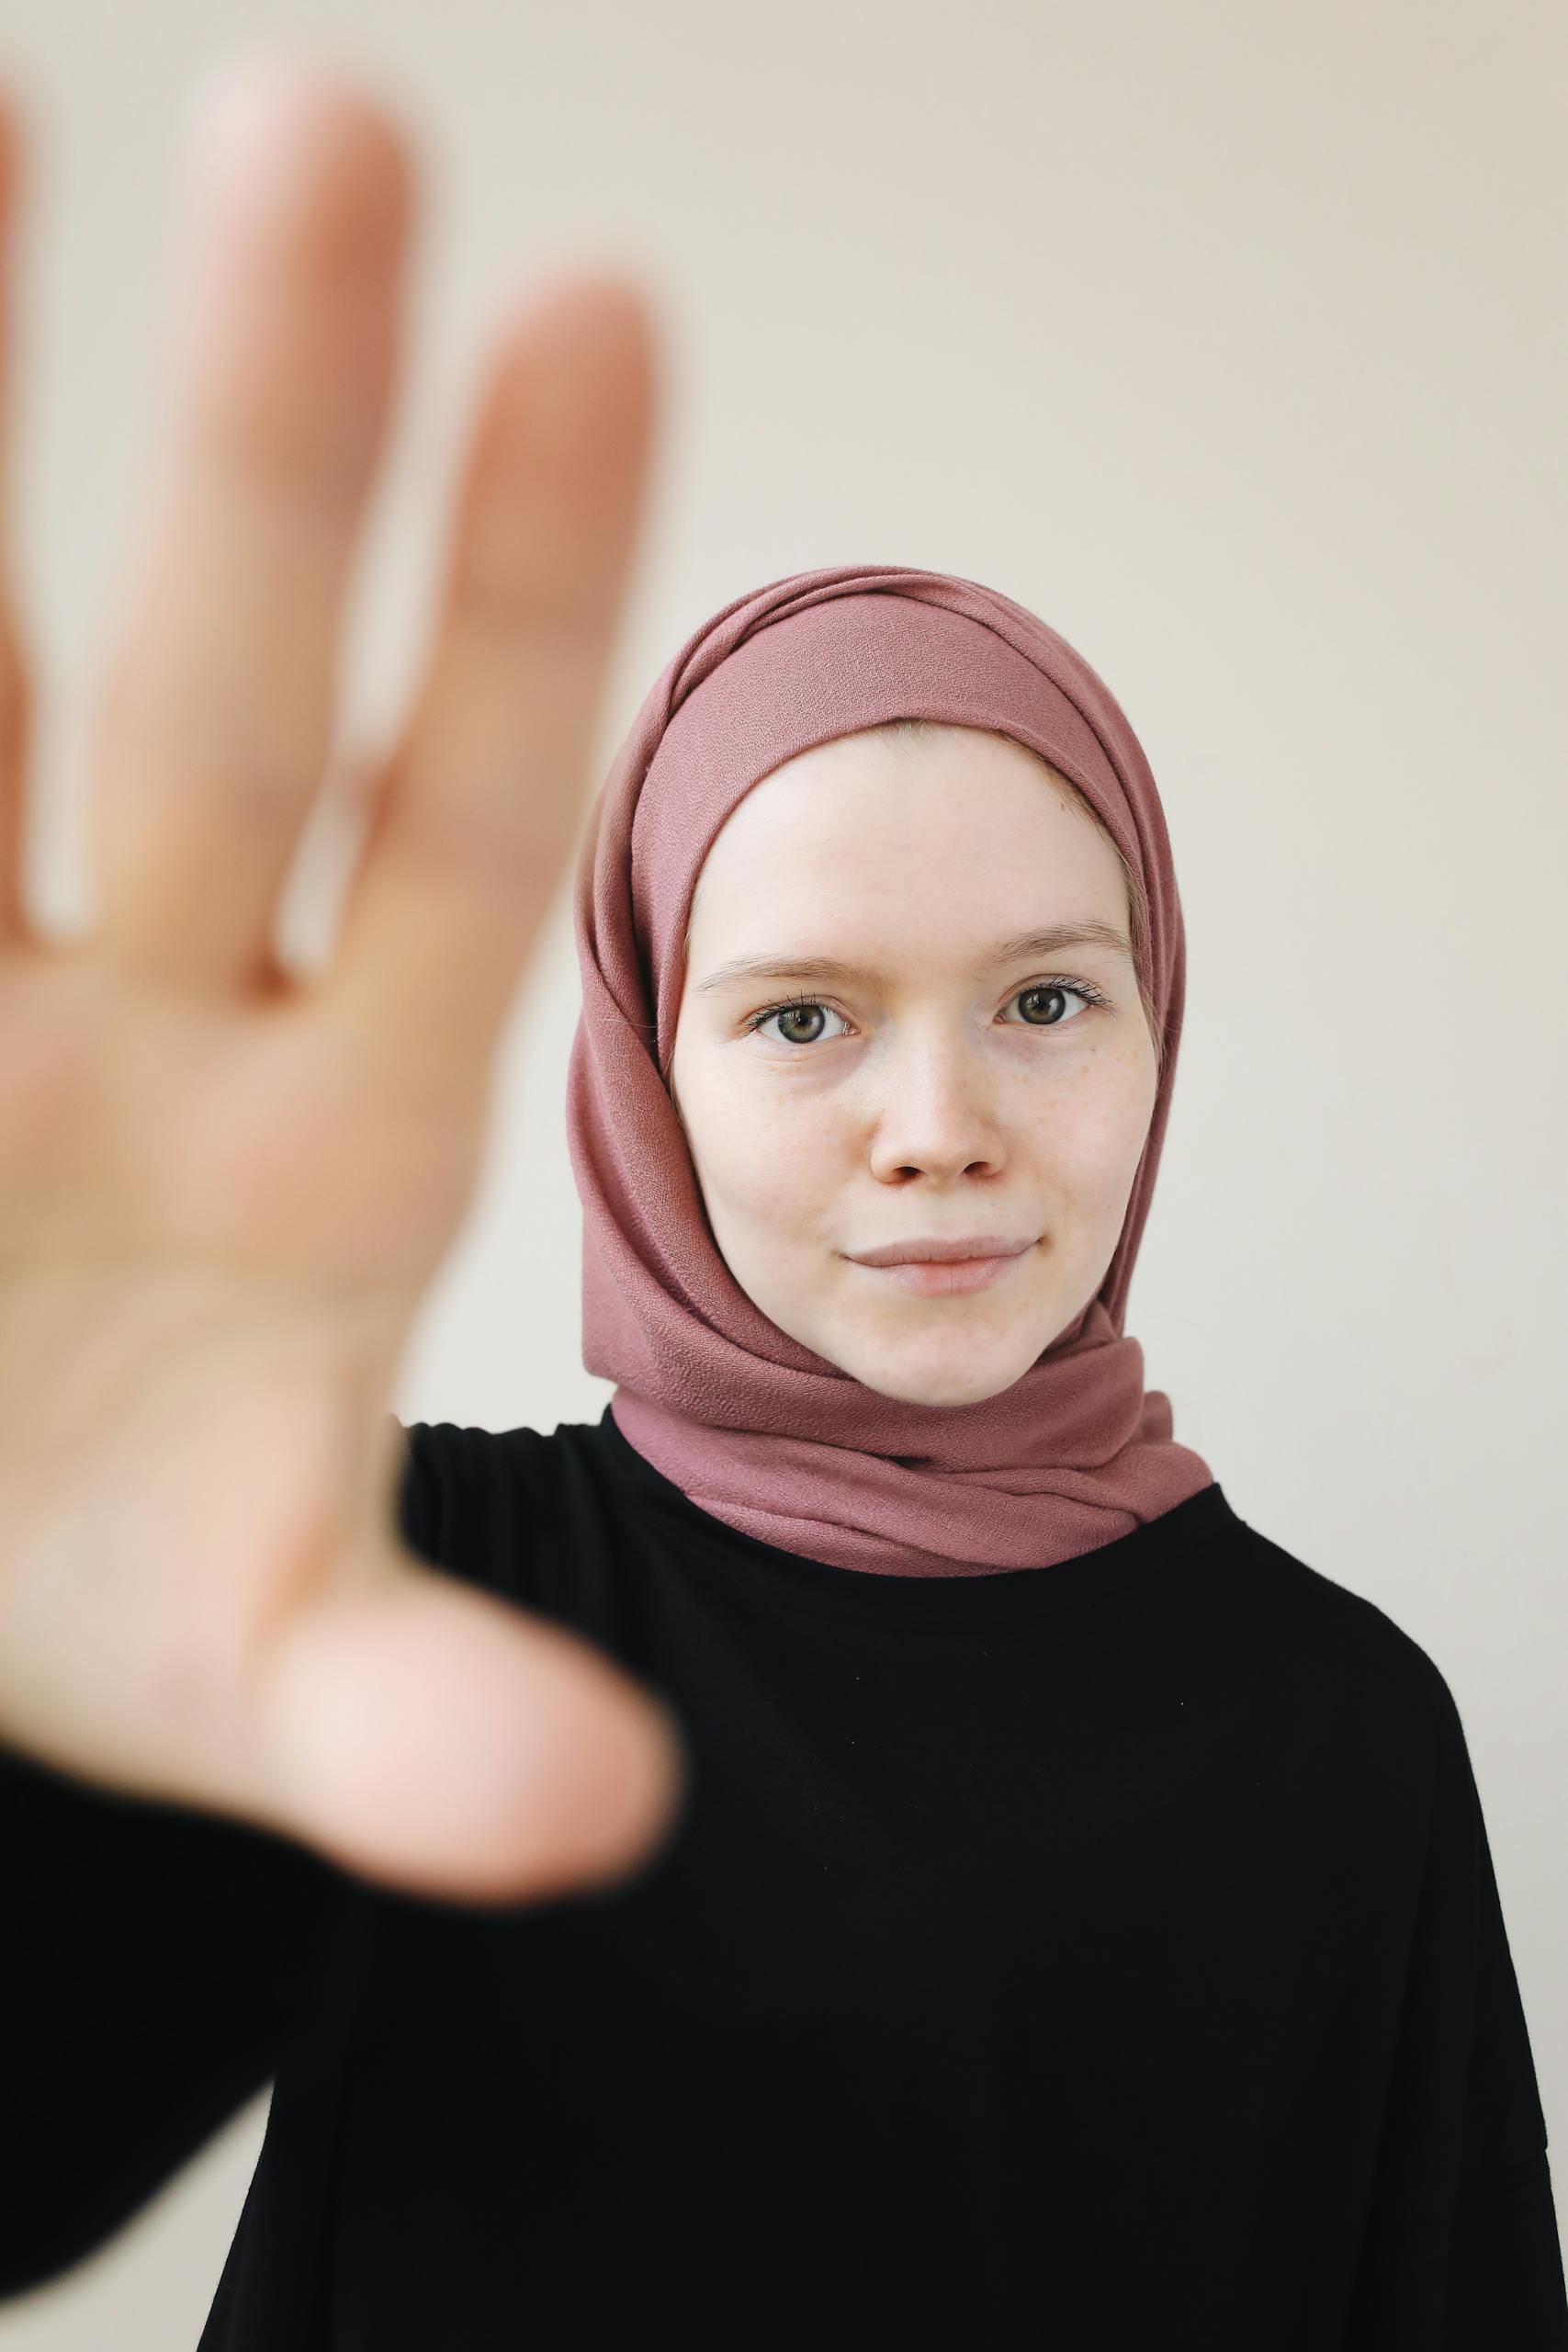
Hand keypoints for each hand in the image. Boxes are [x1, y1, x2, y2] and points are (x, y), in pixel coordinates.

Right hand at [0, 57, 684, 1906]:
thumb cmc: (116, 1580)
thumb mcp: (259, 1669)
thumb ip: (421, 1726)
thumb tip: (604, 1817)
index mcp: (331, 1139)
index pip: (464, 830)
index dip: (526, 600)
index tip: (602, 318)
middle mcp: (151, 993)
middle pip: (216, 688)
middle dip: (268, 436)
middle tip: (343, 120)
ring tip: (0, 97)